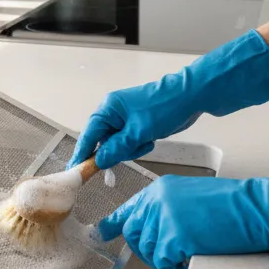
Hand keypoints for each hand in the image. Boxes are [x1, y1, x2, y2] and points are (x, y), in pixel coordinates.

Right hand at [69, 30, 268, 169]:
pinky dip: (138, 146)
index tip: (77, 171)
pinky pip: (129, 143)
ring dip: (130, 149)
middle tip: (132, 148)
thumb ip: (116, 148)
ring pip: (117, 145)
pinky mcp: (136, 125)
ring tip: (146, 140)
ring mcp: (125, 119)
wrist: (191, 97)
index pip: (89, 135)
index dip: (83, 154)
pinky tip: (150, 139)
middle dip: (116, 151)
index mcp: (108, 108)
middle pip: (103, 142)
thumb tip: (99, 161)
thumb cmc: (164, 107)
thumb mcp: (138, 132)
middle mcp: (113, 113)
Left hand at [99, 165, 268, 268]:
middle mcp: (157, 201)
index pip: (129, 209)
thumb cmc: (234, 208)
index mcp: (161, 189)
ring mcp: (164, 218)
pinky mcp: (174, 236)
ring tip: (192, 249)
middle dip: (149, 249)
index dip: (113, 224)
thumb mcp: (191, 199)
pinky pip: (165, 262)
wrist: (258, 209)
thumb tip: (148, 230)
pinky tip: (195, 255)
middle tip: (172, 252)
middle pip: (135, 235)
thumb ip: (166, 210)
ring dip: (168, 258)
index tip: (99, 233)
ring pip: (149, 251)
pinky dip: (178, 266)